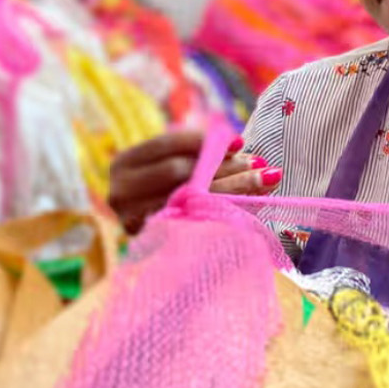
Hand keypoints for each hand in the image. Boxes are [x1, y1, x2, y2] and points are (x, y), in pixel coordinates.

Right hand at [108, 130, 281, 233]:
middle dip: (224, 166)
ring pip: (192, 198)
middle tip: (259, 163)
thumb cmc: (165, 193)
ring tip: (267, 179)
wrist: (153, 247)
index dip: (205, 140)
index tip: (238, 142)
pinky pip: (196, 223)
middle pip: (180, 171)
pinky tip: (254, 203)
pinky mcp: (153, 243)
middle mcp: (121, 194)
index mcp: (123, 164)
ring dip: (234, 187)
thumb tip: (238, 145)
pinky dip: (227, 210)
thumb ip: (199, 154)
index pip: (167, 144)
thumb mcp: (173, 168)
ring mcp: (135, 222)